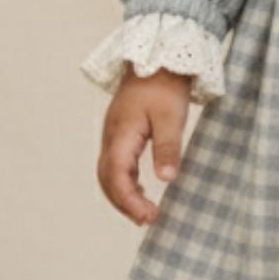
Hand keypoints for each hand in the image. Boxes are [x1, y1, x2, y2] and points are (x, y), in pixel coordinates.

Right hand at [96, 66, 193, 224]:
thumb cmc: (166, 86)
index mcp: (121, 133)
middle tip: (148, 220)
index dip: (129, 200)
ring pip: (108, 173)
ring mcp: (113, 135)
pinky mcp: (120, 133)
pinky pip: (115, 165)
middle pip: (107, 178)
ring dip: (122, 195)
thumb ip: (168, 148)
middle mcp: (111, 136)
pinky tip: (142, 191)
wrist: (159, 59)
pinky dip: (125, 183)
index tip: (148, 216)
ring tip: (144, 213)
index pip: (116, 175)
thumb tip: (166, 179)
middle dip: (123, 203)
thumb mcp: (171, 117)